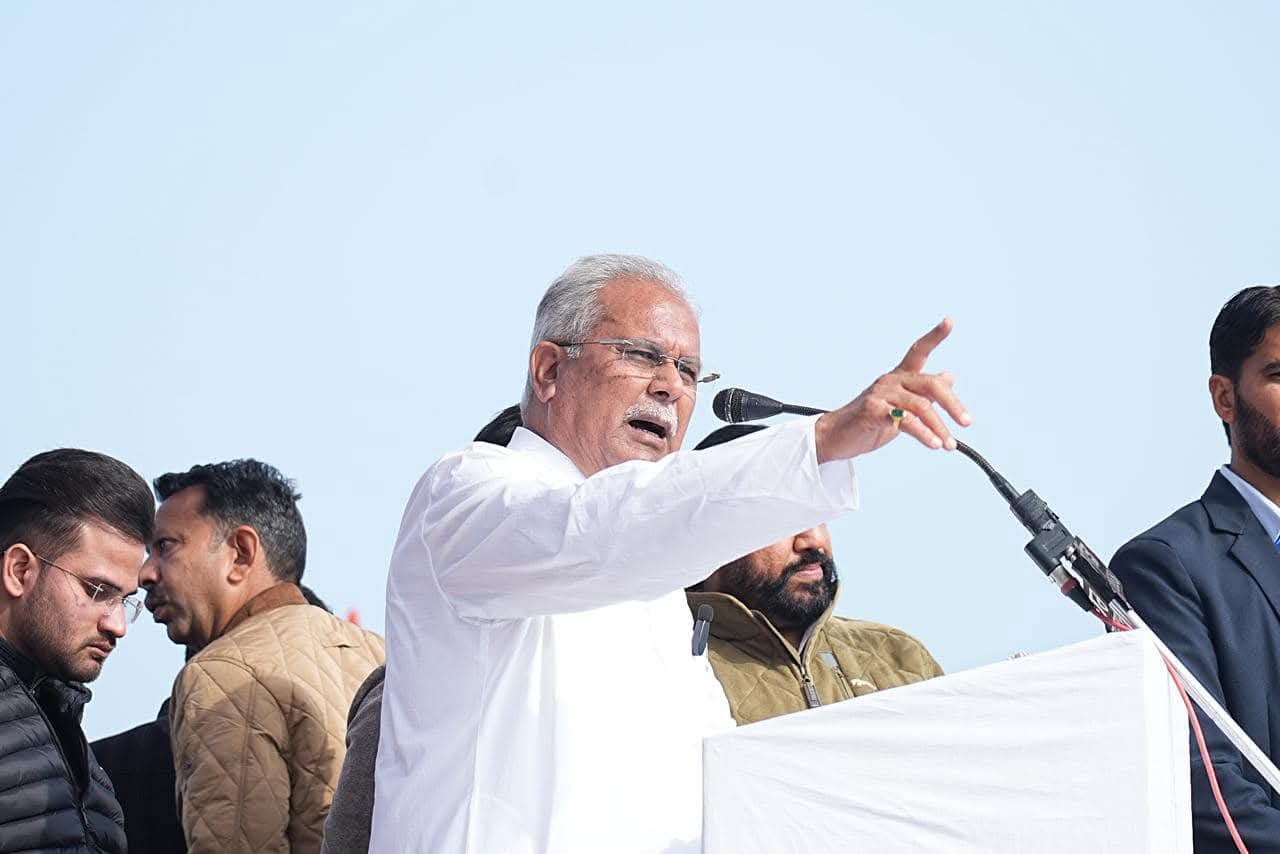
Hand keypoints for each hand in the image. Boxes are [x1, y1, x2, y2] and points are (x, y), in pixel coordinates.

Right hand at [815, 318, 971, 462]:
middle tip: (967, 422)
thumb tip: (949, 376)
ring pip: (921, 406)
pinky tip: (932, 443)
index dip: (935, 336)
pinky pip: (905, 420)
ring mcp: (881, 394)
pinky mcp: (872, 410)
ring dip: (939, 427)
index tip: (949, 321)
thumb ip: (924, 392)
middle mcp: (891, 380)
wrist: (836, 437)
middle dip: (953, 404)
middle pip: (931, 385)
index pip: (918, 351)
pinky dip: (922, 433)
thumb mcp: (901, 405)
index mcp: (899, 377)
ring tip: (949, 445)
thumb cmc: (869, 421)